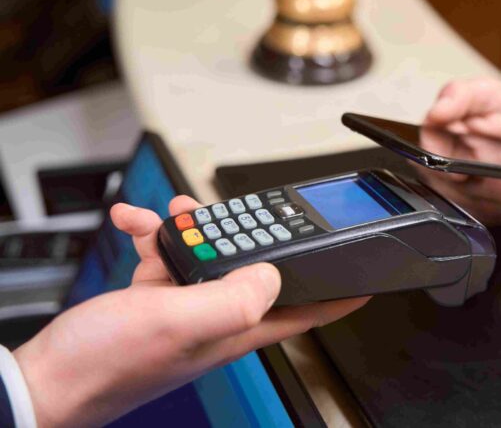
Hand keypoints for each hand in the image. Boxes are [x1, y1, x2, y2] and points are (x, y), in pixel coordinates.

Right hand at [13, 196, 368, 427]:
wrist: (46, 380)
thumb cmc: (108, 364)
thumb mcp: (180, 321)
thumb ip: (234, 297)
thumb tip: (274, 272)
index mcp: (237, 327)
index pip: (306, 311)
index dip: (340, 295)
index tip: (366, 279)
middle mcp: (217, 316)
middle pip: (257, 267)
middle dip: (254, 232)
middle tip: (242, 209)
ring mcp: (185, 306)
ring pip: (210, 253)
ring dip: (196, 226)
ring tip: (173, 209)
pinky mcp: (155, 299)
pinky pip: (166, 255)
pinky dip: (154, 234)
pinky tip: (135, 223)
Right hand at [422, 76, 500, 224]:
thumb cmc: (499, 108)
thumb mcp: (481, 92)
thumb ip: (457, 97)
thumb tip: (436, 113)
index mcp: (438, 147)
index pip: (434, 165)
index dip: (447, 172)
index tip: (463, 175)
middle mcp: (453, 177)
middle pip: (472, 191)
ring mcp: (478, 196)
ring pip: (499, 206)